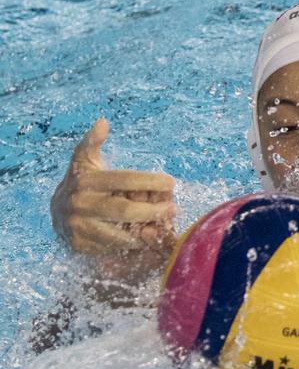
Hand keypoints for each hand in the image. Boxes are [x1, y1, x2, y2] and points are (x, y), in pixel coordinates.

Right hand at [51, 118, 177, 254]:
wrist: (56, 213)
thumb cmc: (81, 184)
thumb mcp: (84, 162)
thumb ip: (93, 143)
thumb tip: (103, 121)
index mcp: (85, 180)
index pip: (124, 180)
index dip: (149, 181)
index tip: (171, 182)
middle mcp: (80, 202)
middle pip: (125, 210)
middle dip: (153, 211)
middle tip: (173, 209)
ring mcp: (78, 225)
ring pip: (120, 233)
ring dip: (146, 232)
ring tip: (163, 226)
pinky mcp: (79, 244)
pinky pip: (112, 248)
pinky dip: (132, 244)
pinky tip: (146, 238)